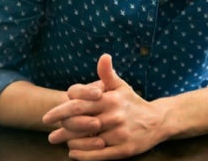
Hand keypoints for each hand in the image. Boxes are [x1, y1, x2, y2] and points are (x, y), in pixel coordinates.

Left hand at [42, 54, 167, 159]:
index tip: (48, 116)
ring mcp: (119, 134)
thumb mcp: (121, 87)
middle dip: (62, 129)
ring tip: (61, 141)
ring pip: (87, 141)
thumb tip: (104, 56)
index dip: (62, 110)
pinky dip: (82, 155)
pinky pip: (98, 155)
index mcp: (111, 100)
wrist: (158, 121)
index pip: (79, 104)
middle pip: (80, 124)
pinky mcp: (123, 150)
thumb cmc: (133, 103)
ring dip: (70, 142)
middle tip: (50, 134)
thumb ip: (108, 74)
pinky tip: (73, 153)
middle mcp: (115, 117)